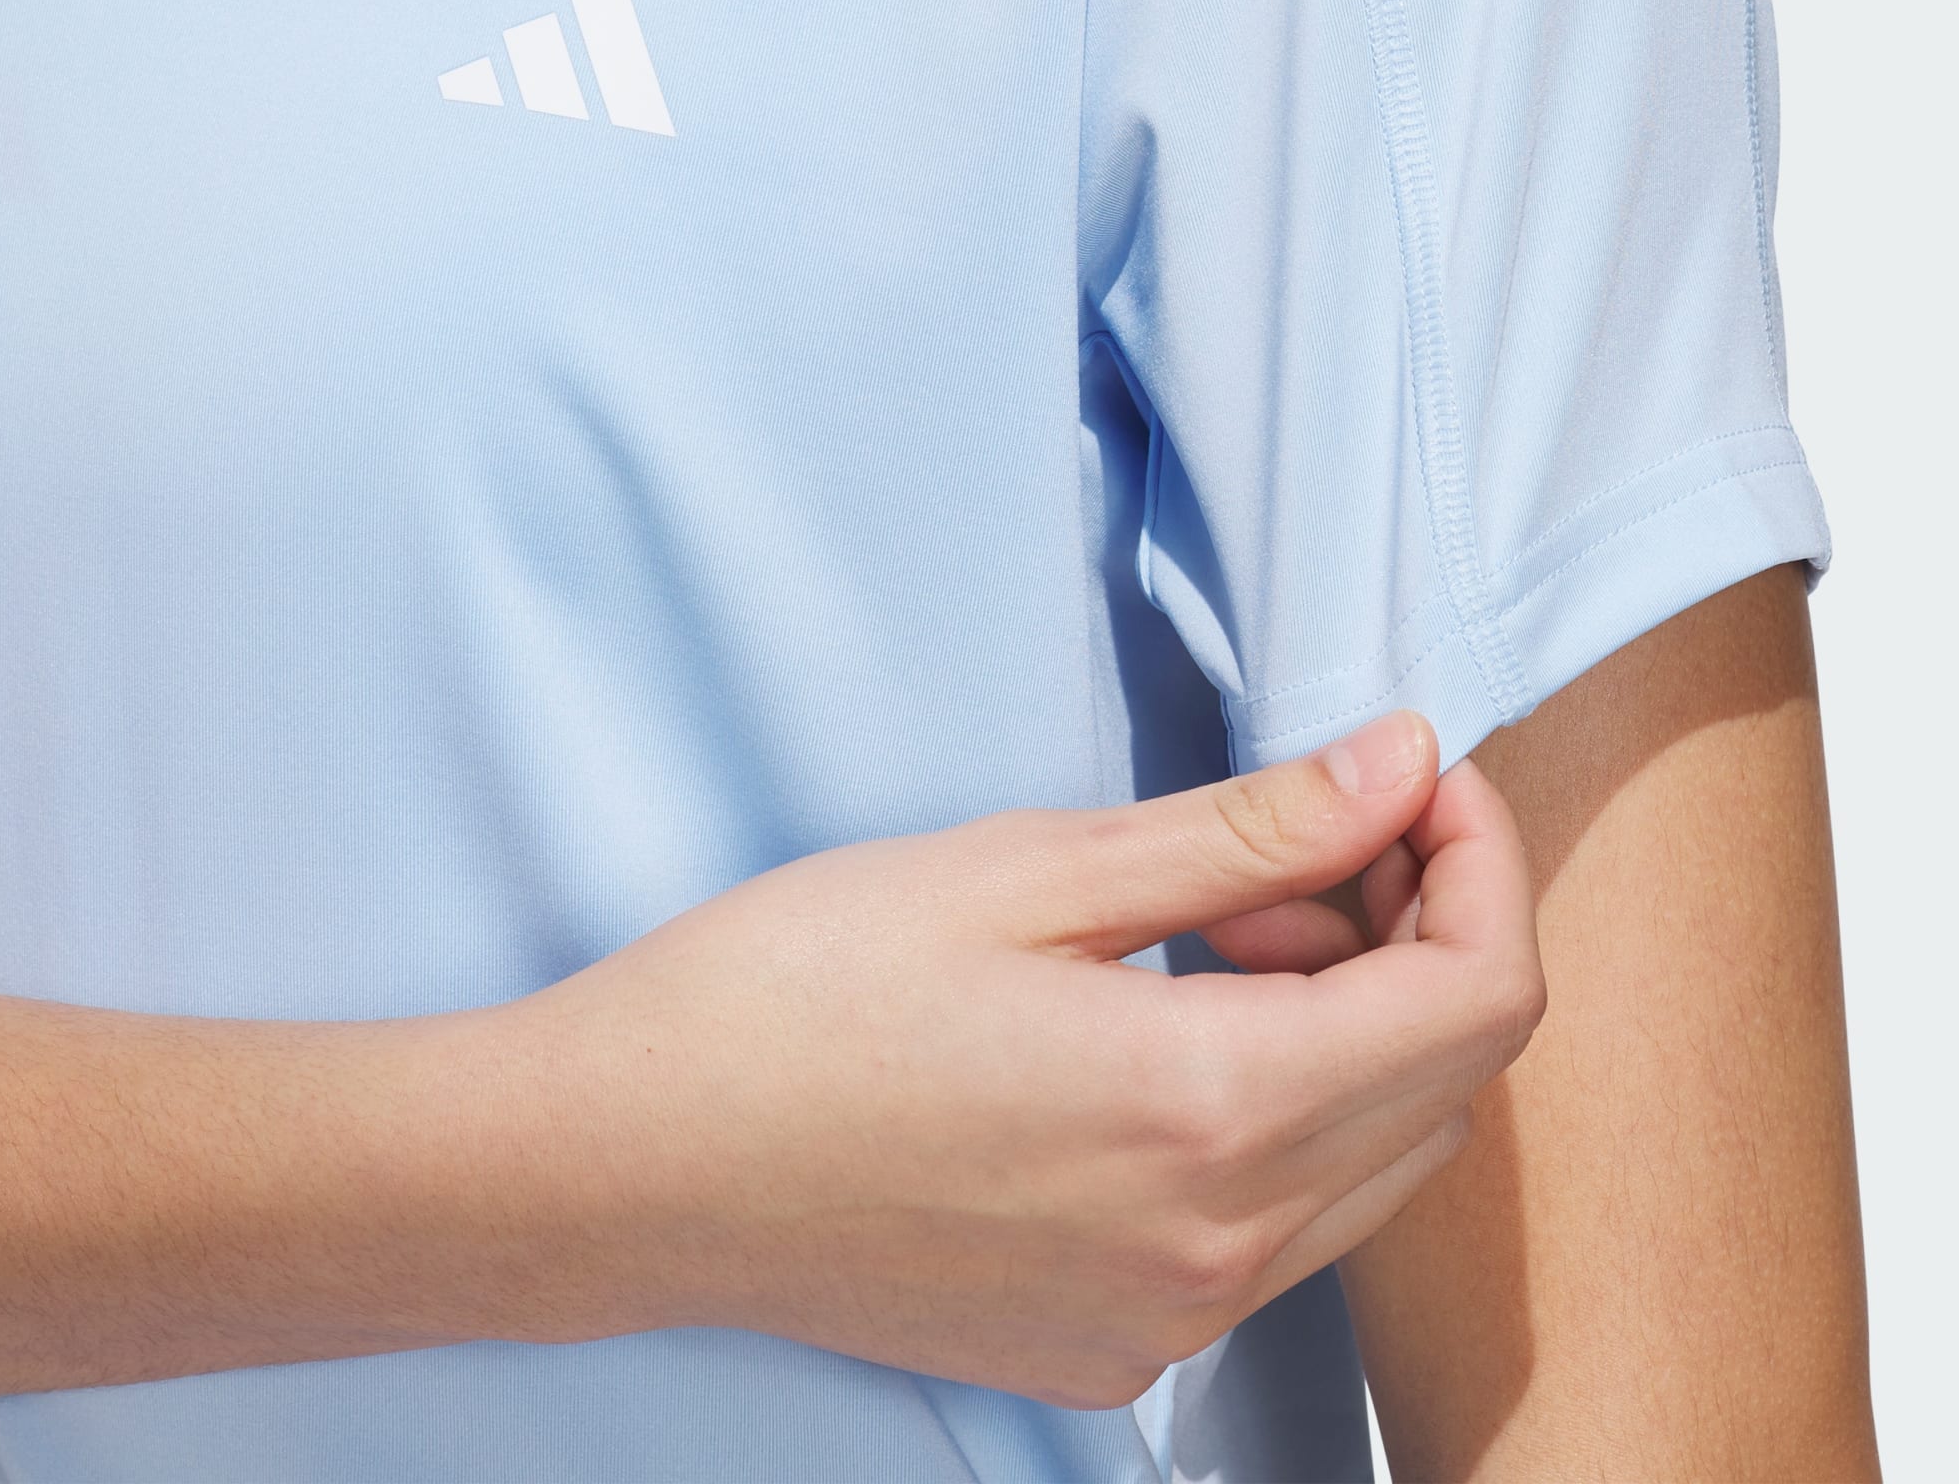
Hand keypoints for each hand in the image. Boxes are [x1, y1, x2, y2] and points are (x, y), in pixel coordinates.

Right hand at [507, 710, 1543, 1408]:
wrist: (630, 1164)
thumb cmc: (797, 991)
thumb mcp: (1028, 869)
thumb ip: (1248, 825)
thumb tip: (1401, 762)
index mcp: (1207, 1114)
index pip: (1480, 998)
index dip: (1477, 861)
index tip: (1411, 776)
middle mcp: (1217, 1252)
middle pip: (1447, 1082)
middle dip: (1411, 930)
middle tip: (1284, 840)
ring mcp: (1168, 1322)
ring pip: (1373, 1158)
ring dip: (1345, 1023)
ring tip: (1202, 928)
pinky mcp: (1117, 1348)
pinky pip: (1278, 1227)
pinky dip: (1275, 1112)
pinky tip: (1158, 1036)